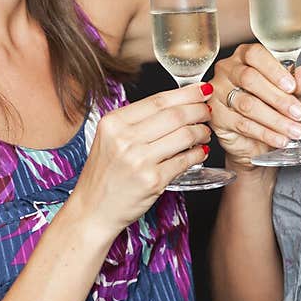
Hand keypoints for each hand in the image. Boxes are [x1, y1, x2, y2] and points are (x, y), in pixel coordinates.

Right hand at [73, 84, 211, 238]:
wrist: (92, 210)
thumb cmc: (104, 175)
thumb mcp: (110, 139)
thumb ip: (135, 122)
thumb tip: (175, 105)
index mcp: (113, 123)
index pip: (158, 100)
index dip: (186, 93)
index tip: (201, 90)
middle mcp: (124, 139)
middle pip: (174, 115)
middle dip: (199, 110)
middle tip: (208, 110)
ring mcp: (139, 160)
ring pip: (184, 135)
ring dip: (201, 132)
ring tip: (205, 133)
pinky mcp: (152, 181)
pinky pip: (184, 161)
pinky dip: (197, 154)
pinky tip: (200, 152)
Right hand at [209, 44, 300, 166]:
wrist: (255, 142)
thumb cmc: (272, 108)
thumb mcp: (290, 94)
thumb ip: (298, 83)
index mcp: (245, 55)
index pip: (256, 54)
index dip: (275, 70)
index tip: (292, 87)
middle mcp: (227, 69)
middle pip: (250, 79)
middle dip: (279, 98)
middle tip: (299, 113)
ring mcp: (217, 92)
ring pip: (247, 104)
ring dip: (275, 119)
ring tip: (294, 130)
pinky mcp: (215, 116)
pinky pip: (242, 124)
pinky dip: (265, 133)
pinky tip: (280, 139)